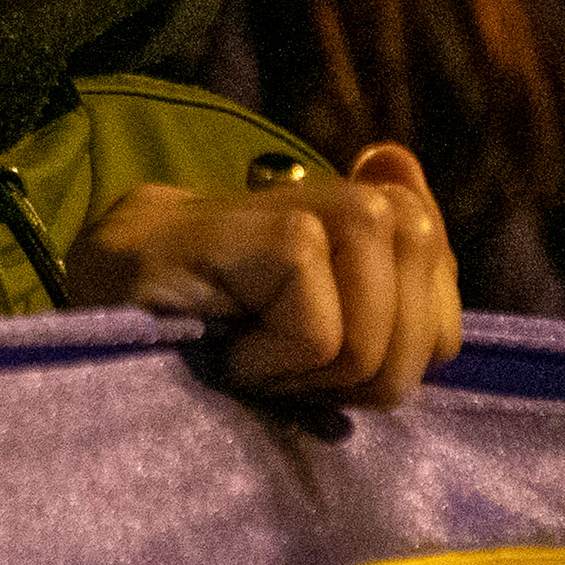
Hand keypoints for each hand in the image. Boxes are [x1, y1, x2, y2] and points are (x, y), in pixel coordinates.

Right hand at [65, 143, 462, 407]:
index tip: (316, 356)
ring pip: (372, 348)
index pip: (447, 336)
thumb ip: (402, 281)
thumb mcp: (329, 322)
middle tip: (281, 356)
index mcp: (402, 220)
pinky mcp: (288, 234)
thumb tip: (409, 182)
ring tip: (252, 344)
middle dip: (347, 383)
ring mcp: (336, 210)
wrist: (117, 288)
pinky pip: (320, 341)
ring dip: (304, 375)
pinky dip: (267, 364)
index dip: (381, 375)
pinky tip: (225, 338)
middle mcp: (379, 202)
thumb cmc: (225, 318)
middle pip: (421, 348)